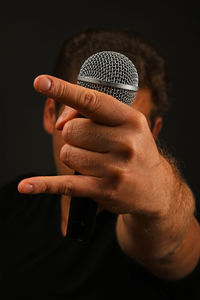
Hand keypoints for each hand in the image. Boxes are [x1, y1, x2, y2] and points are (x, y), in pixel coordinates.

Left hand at [18, 75, 167, 215]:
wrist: (154, 188)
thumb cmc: (134, 150)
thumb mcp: (124, 125)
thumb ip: (92, 114)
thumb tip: (61, 124)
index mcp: (130, 120)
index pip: (92, 101)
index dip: (64, 89)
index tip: (40, 81)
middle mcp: (125, 143)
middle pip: (71, 131)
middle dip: (74, 137)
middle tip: (92, 144)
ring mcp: (115, 169)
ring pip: (67, 154)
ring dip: (73, 157)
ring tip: (94, 162)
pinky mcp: (103, 190)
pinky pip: (65, 184)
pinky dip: (43, 185)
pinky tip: (26, 186)